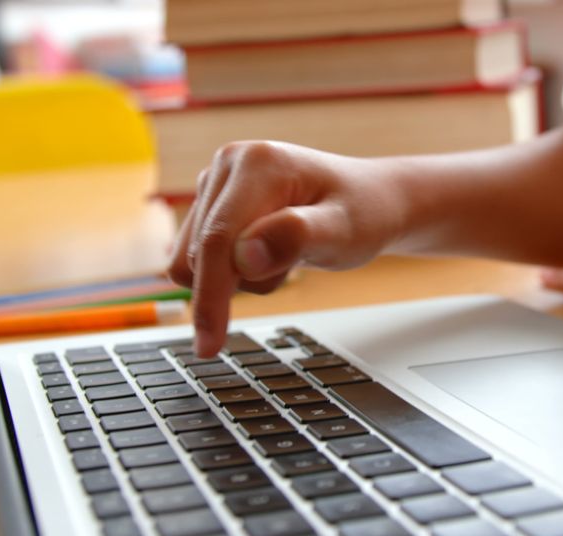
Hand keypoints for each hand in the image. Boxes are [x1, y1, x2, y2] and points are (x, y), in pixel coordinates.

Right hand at [168, 141, 404, 355]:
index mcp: (257, 163)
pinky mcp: (213, 203)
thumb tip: (243, 257)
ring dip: (238, 276)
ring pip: (193, 259)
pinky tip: (269, 254)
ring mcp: (218, 183)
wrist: (370, 200)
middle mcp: (229, 164)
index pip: (217, 240)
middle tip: (293, 264)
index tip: (210, 345)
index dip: (209, 296)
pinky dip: (233, 271)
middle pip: (197, 253)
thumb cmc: (363, 213)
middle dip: (240, 280)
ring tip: (284, 254)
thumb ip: (297, 238)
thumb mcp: (344, 231)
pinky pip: (199, 258)